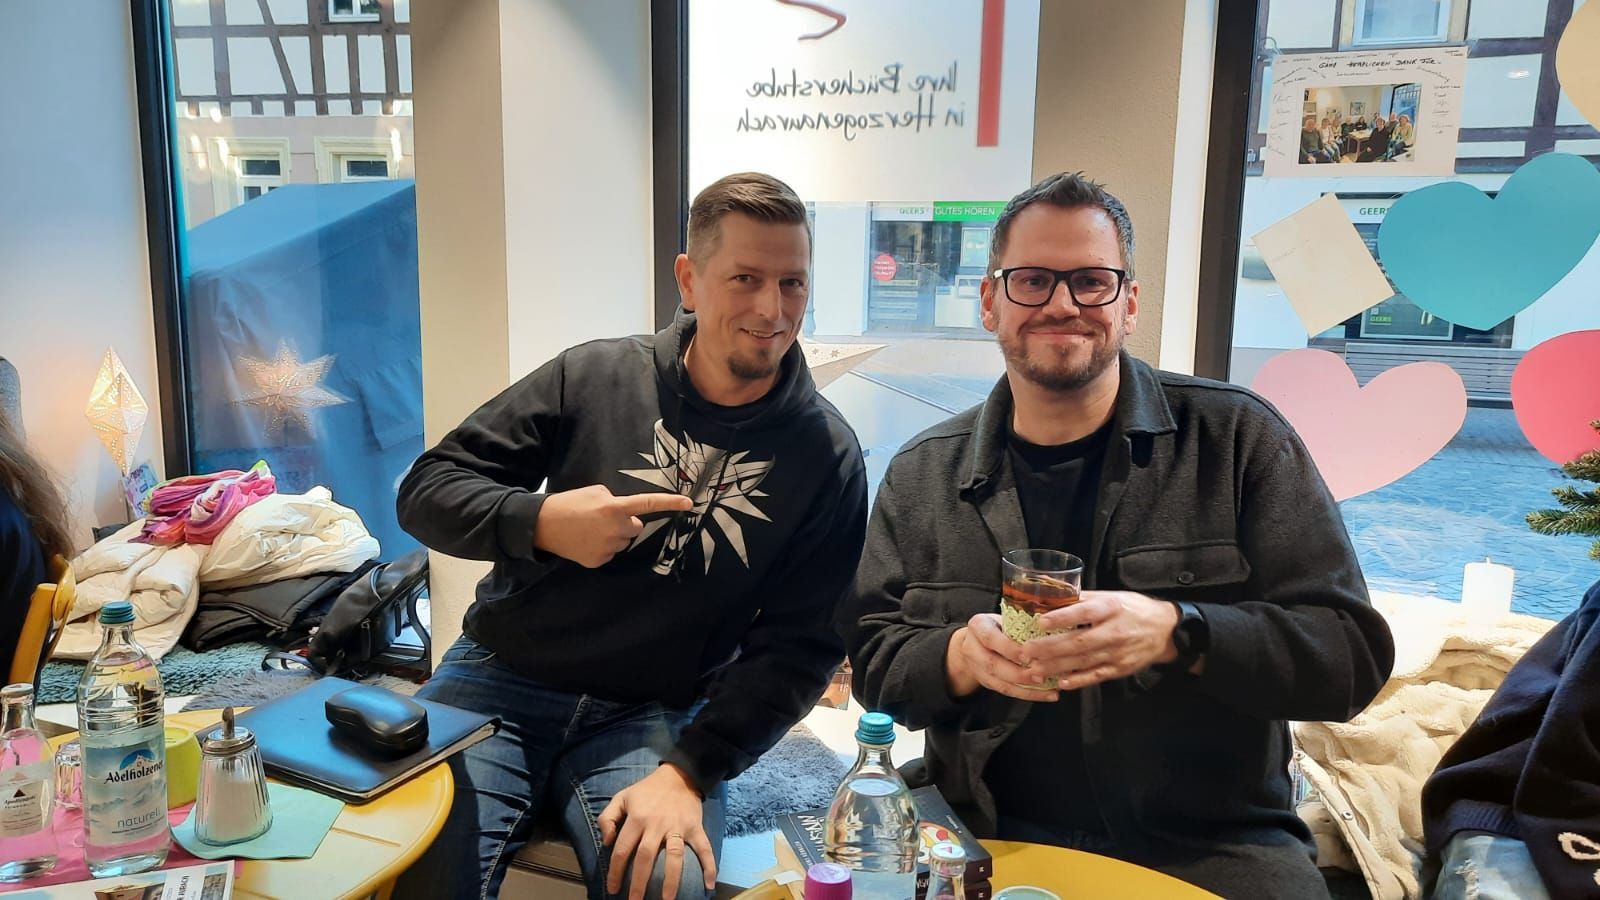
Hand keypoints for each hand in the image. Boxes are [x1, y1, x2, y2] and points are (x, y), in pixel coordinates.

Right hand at [533, 485, 692, 567]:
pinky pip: (610, 553)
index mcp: (614, 507)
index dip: (670, 503)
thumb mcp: (594, 492)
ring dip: (614, 535)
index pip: (647, 505)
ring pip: (623, 541)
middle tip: (604, 518)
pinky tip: (586, 541)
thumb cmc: (568, 503)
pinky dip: (602, 548)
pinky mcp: (599, 561)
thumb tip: (625, 513)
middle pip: (635, 527)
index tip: (689, 503)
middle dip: (625, 522)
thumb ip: (614, 500)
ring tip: (591, 529)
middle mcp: (615, 529)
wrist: (542, 525)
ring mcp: (608, 548)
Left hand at [598, 764, 716, 899]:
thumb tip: (606, 842)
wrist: (678, 775)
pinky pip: (704, 848)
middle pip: (646, 857)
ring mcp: (678, 827)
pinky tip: (710, 884)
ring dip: (671, 880)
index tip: (613, 889)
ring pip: (674, 856)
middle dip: (639, 882)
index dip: (615, 871)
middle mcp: (656, 824)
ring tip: (667, 899)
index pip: (622, 850)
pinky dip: (709, 865)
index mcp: (637, 818)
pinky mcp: (695, 827)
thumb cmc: (646, 790)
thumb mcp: (621, 797)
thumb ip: (607, 818)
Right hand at [945, 614, 1059, 701]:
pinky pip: (1006, 691)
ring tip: (1050, 691)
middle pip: (993, 664)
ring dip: (1027, 689)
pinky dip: (1027, 694)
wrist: (975, 640)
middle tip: (1042, 676)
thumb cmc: (999, 625)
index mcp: (978, 626)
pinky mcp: (986, 682)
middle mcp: (972, 648)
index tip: (1030, 655)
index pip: (991, 638)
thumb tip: (1053, 628)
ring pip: (1000, 683)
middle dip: (1019, 673)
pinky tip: (1046, 695)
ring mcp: (977, 667)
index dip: (1010, 649)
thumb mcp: (1005, 617)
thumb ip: (1022, 624)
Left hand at [1021, 590, 1179, 689]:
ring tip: (1034, 670)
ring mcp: (1118, 653)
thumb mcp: (1112, 596)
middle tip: (1025, 652)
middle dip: (1049, 648)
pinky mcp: (1120, 669)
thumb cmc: (1133, 609)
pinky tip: (1061, 682)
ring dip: (1056, 667)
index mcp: (1111, 608)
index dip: (1062, 617)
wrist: (1166, 630)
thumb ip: (1083, 597)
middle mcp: (1115, 631)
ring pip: (1083, 661)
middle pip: (1079, 641)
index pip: (1084, 612)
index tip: (1040, 621)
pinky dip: (1078, 680)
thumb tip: (1051, 592)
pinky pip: (1096, 676)